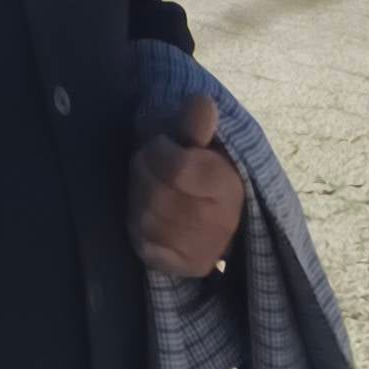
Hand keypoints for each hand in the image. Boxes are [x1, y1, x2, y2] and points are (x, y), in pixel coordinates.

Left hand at [132, 97, 246, 277]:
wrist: (215, 215)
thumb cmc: (200, 168)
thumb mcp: (200, 139)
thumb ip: (195, 121)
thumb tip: (202, 102)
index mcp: (231, 185)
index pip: (176, 168)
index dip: (158, 151)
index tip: (162, 146)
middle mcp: (223, 222)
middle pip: (156, 193)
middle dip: (142, 171)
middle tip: (148, 164)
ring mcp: (205, 248)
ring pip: (146, 217)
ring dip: (137, 195)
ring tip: (148, 186)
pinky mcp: (186, 266)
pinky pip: (143, 243)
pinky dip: (137, 225)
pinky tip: (147, 215)